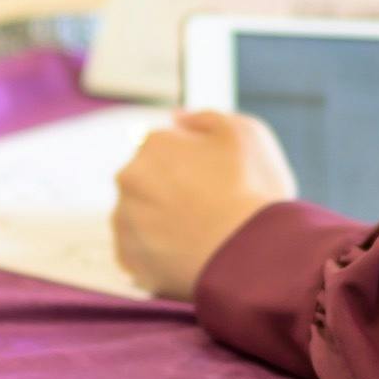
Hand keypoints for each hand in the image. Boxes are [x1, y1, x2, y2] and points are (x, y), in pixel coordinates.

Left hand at [113, 110, 296, 300]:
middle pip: (148, 179)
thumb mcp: (245, 132)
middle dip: (171, 189)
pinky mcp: (128, 261)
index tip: (215, 179)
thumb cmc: (253, 189)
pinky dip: (156, 254)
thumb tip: (177, 118)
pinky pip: (138, 252)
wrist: (251, 255)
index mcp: (154, 144)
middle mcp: (129, 178)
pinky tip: (186, 256)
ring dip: (160, 221)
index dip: (192, 162)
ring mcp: (125, 221)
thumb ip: (207, 118)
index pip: (164, 146)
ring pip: (140, 215)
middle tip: (209, 208)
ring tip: (199, 237)